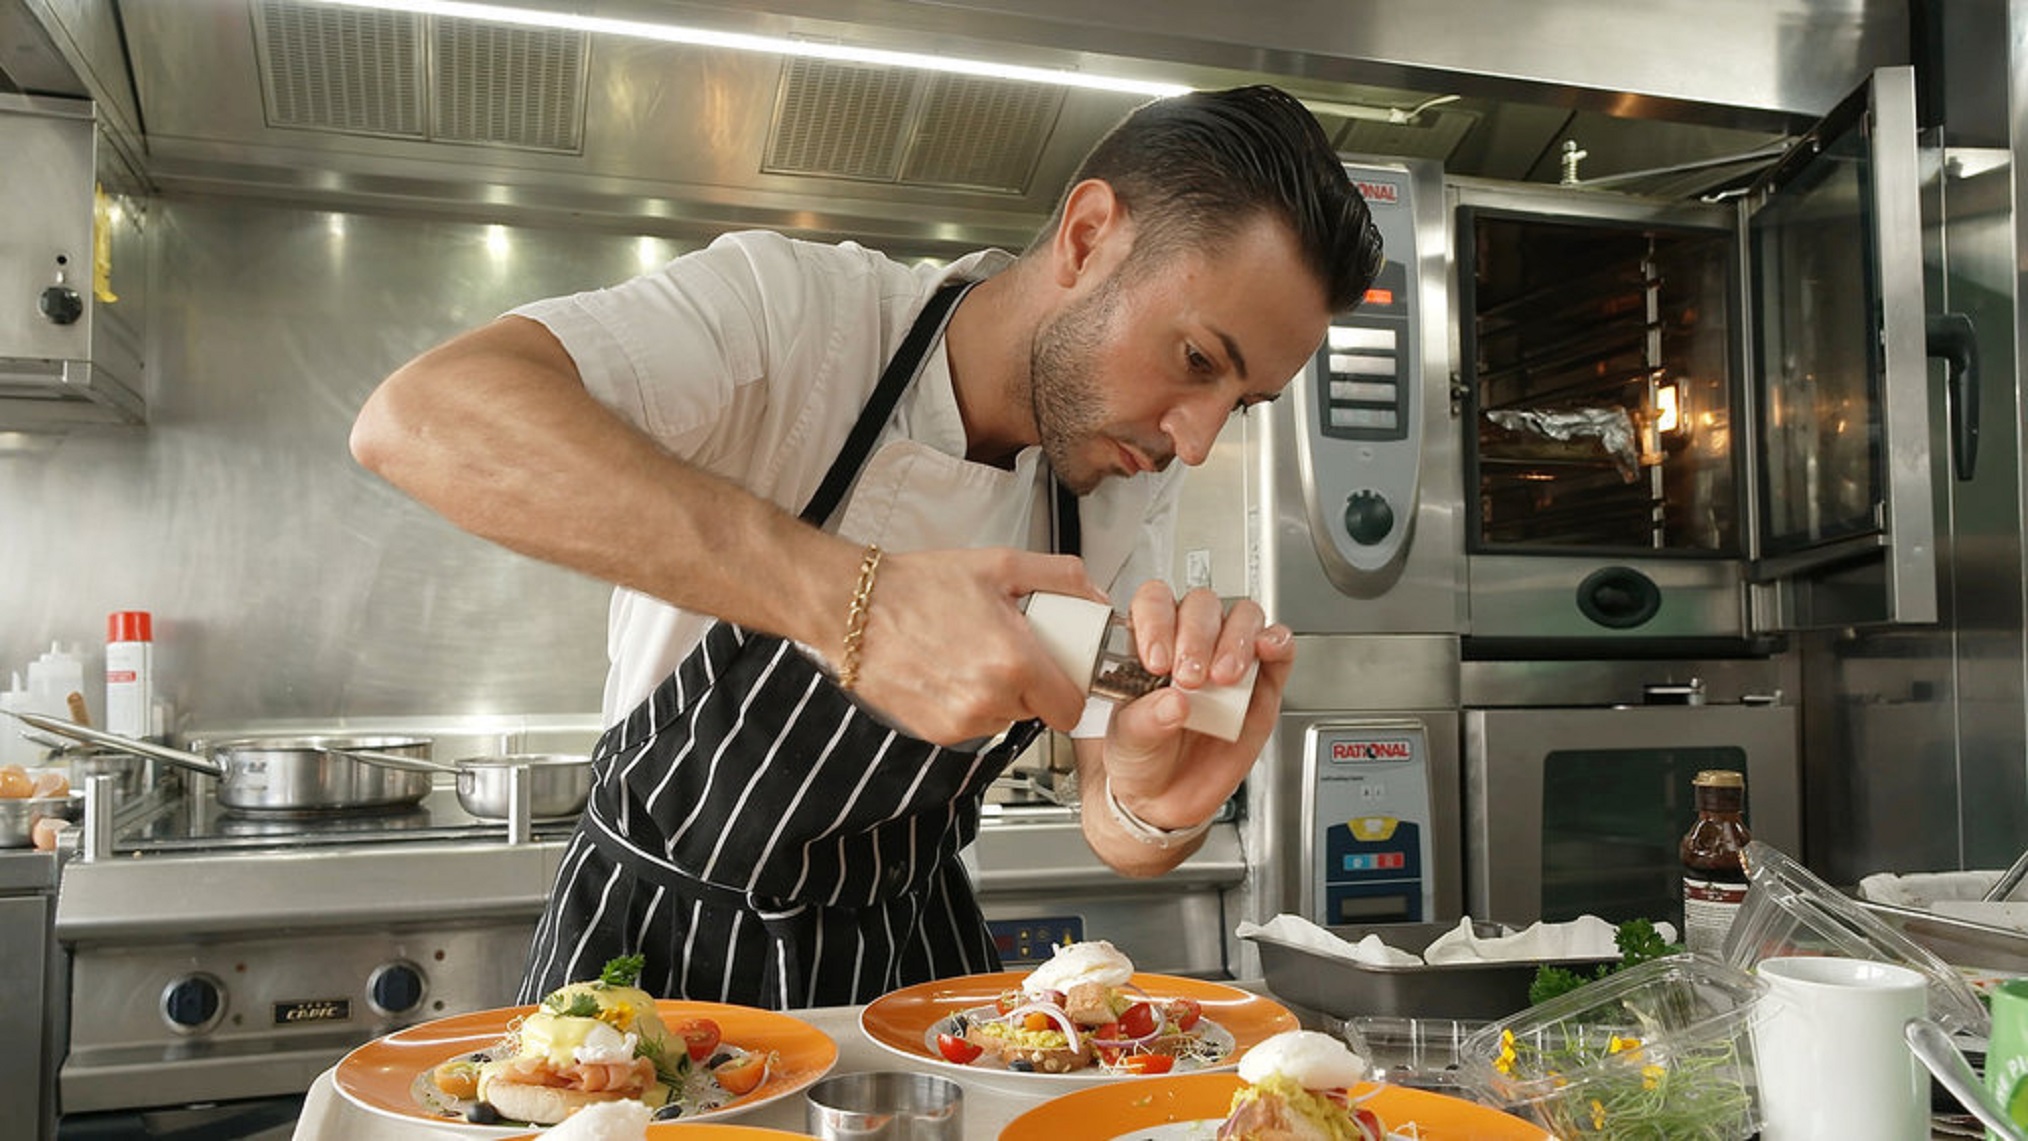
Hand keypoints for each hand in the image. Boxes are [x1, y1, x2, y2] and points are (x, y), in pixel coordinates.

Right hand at [844, 547, 1108, 745]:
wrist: (853, 609)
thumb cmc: (918, 586)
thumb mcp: (999, 564)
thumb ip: (1060, 577)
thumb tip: (1094, 596)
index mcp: (1013, 662)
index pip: (1071, 708)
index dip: (1070, 689)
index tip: (1061, 671)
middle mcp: (989, 700)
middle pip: (1038, 712)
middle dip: (1034, 684)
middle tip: (1012, 649)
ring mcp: (959, 722)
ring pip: (1005, 719)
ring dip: (1001, 695)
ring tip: (975, 655)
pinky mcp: (934, 732)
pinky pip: (973, 724)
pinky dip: (970, 703)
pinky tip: (951, 670)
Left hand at [1092, 583, 1294, 848]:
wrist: (1167, 800)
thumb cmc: (1142, 758)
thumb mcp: (1128, 742)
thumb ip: (1145, 720)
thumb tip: (1174, 702)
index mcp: (1151, 645)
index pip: (1155, 603)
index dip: (1156, 621)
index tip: (1156, 661)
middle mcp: (1190, 644)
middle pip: (1201, 605)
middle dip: (1197, 636)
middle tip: (1190, 677)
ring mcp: (1229, 660)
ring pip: (1242, 617)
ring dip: (1235, 639)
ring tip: (1223, 678)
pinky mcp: (1262, 685)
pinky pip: (1279, 649)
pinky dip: (1277, 642)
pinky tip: (1267, 650)